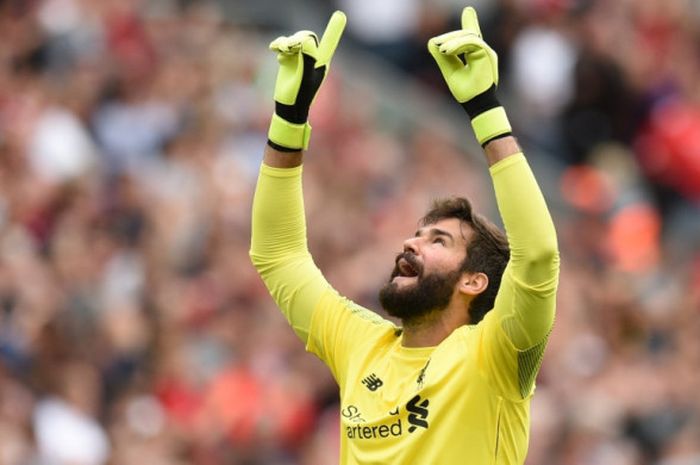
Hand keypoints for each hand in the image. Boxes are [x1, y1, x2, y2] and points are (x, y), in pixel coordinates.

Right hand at [268, 11, 345, 151]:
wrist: (288, 107)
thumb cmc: (299, 95)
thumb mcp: (305, 77)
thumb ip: (308, 57)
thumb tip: (306, 39)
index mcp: (321, 62)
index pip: (328, 42)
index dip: (334, 29)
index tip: (340, 15)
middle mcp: (312, 58)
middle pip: (306, 37)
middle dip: (296, 39)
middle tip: (287, 47)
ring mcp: (300, 58)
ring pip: (294, 40)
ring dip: (286, 42)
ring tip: (279, 50)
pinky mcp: (289, 60)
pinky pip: (284, 45)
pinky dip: (279, 45)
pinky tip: (275, 51)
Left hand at [428, 7, 510, 145]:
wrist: (476, 105)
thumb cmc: (466, 92)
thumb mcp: (450, 70)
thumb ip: (443, 57)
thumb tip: (432, 42)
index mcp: (475, 55)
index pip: (472, 36)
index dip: (471, 22)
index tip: (468, 11)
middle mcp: (483, 51)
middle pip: (467, 34)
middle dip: (450, 37)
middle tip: (437, 43)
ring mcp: (486, 52)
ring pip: (469, 36)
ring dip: (452, 41)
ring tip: (442, 50)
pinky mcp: (486, 54)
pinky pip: (472, 42)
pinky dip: (458, 45)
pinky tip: (447, 50)